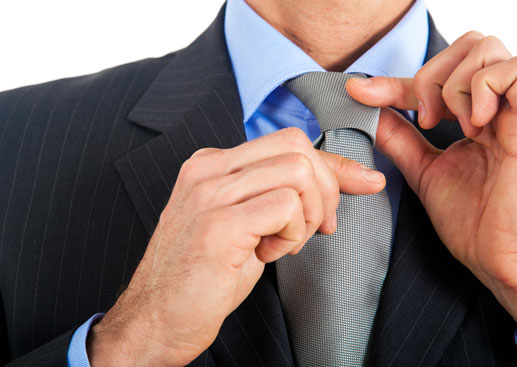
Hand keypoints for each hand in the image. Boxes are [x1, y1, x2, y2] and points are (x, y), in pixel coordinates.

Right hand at [87, 127, 385, 366]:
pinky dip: (292, 233)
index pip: (287, 142)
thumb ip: (285, 193)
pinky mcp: (218, 224)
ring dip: (308, 213)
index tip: (360, 184)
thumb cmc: (204, 275)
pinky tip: (268, 254)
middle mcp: (207, 170)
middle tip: (316, 228)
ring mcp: (209, 194)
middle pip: (296, 147)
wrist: (157, 319)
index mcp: (211, 164)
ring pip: (297, 171)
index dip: (330, 165)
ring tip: (285, 243)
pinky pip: (286, 205)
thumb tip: (351, 176)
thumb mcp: (250, 224)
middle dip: (326, 188)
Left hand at [347, 32, 516, 324]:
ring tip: (452, 127)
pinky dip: (480, 89)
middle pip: (469, 45)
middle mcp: (501, 107)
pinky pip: (512, 71)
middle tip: (426, 120)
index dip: (394, 81)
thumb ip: (400, 139)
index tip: (359, 93)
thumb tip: (369, 111)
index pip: (437, 76)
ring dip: (452, 84)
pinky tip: (475, 125)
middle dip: (431, 76)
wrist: (501, 260)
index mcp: (480, 118)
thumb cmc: (474, 223)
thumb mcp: (425, 171)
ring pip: (485, 49)